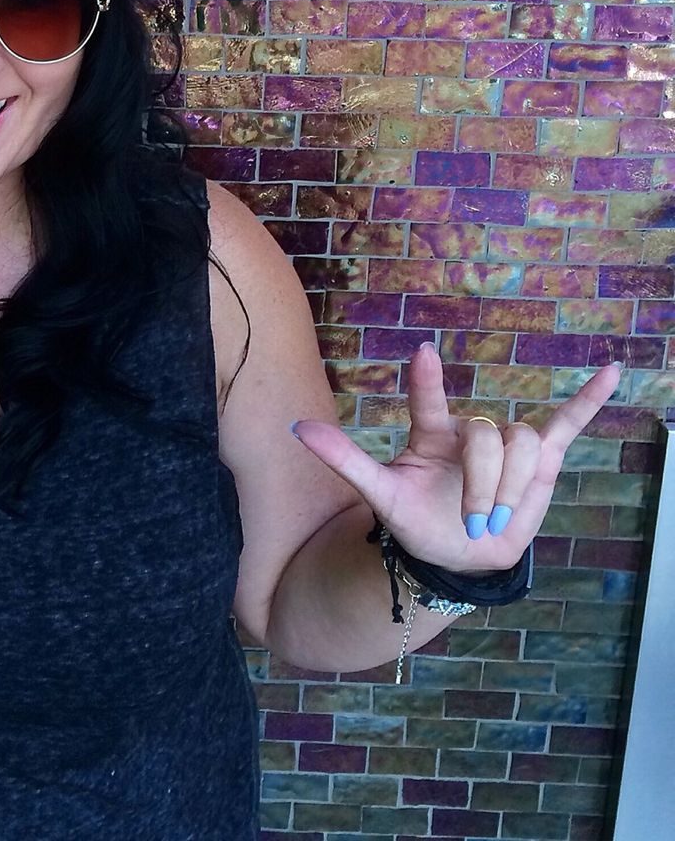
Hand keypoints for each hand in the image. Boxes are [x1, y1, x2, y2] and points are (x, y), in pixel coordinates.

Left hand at [290, 342, 621, 573]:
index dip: (427, 380)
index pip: (429, 400)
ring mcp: (507, 444)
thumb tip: (296, 428)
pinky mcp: (542, 460)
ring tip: (495, 521)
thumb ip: (344, 459)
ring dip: (514, 488)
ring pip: (523, 443)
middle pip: (489, 438)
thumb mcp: (379, 495)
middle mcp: (469, 432)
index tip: (422, 353)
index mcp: (431, 435)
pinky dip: (590, 400)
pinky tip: (612, 373)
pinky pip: (567, 424)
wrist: (456, 556)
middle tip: (473, 524)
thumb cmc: (416, 522)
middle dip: (484, 485)